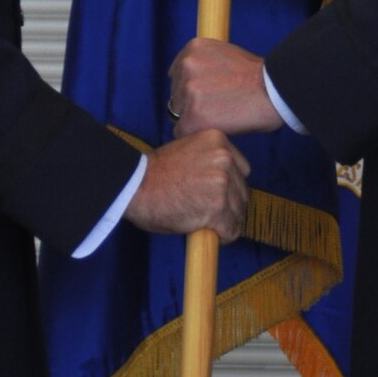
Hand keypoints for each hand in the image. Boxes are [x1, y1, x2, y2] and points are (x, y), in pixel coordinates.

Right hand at [127, 129, 250, 240]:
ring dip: (224, 221)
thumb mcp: (188, 151)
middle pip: (242, 192)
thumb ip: (209, 161)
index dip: (229, 186)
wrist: (135, 186)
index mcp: (218, 140)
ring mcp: (223, 182)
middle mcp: (224, 158)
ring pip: (238, 212)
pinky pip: (231, 230)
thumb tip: (226, 184)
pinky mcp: (217, 207)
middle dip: (228, 205)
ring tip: (202, 221)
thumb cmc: (154, 173)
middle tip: (205, 211)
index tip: (212, 194)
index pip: (241, 170)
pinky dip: (221, 236)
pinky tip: (205, 232)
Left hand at [170, 38, 282, 136]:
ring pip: (178, 115)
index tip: (210, 96)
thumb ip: (204, 63)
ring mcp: (187, 91)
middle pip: (176, 95)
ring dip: (194, 119)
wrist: (275, 91)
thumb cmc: (258, 76)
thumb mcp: (225, 54)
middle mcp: (186, 66)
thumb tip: (192, 79)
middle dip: (191, 104)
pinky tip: (215, 129)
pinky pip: (181, 132)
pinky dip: (196, 134)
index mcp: (193, 48)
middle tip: (217, 108)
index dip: (192, 89)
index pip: (177, 76)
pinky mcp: (193, 116)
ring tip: (219, 118)